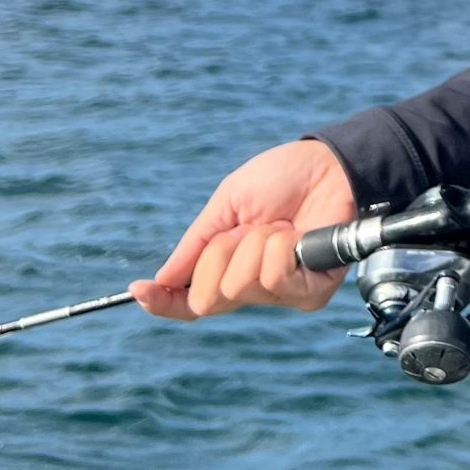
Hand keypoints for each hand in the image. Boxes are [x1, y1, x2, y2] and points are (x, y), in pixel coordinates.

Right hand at [130, 138, 356, 320]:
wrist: (330, 166)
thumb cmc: (283, 180)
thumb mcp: (227, 205)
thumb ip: (196, 245)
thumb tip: (161, 281)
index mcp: (228, 267)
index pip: (188, 301)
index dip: (162, 303)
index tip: (139, 291)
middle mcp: (252, 287)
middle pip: (206, 302)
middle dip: (217, 256)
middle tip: (245, 229)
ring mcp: (281, 294)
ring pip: (238, 288)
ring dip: (253, 245)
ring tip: (279, 226)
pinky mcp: (310, 294)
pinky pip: (274, 280)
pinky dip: (279, 248)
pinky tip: (295, 236)